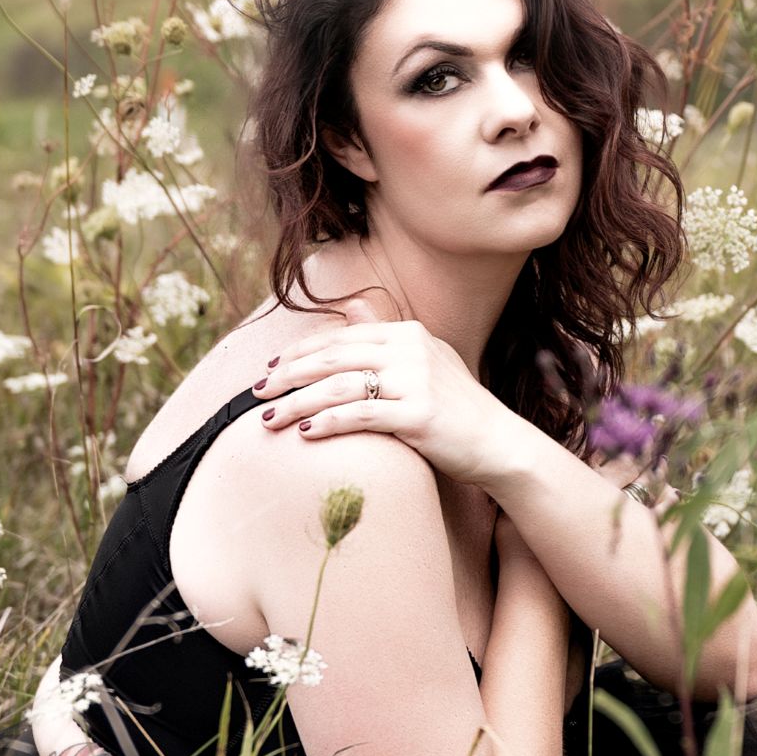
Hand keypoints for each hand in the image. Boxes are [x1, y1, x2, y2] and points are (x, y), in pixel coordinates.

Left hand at [254, 317, 515, 487]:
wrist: (498, 442)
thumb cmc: (456, 409)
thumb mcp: (427, 362)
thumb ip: (388, 341)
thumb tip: (349, 312)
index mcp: (409, 333)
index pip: (340, 338)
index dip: (300, 353)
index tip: (271, 369)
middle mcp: (411, 350)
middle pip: (333, 359)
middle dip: (289, 376)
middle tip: (258, 392)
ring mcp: (417, 381)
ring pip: (339, 387)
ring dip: (298, 403)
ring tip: (270, 418)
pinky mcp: (419, 414)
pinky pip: (361, 416)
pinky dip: (328, 422)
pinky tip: (306, 432)